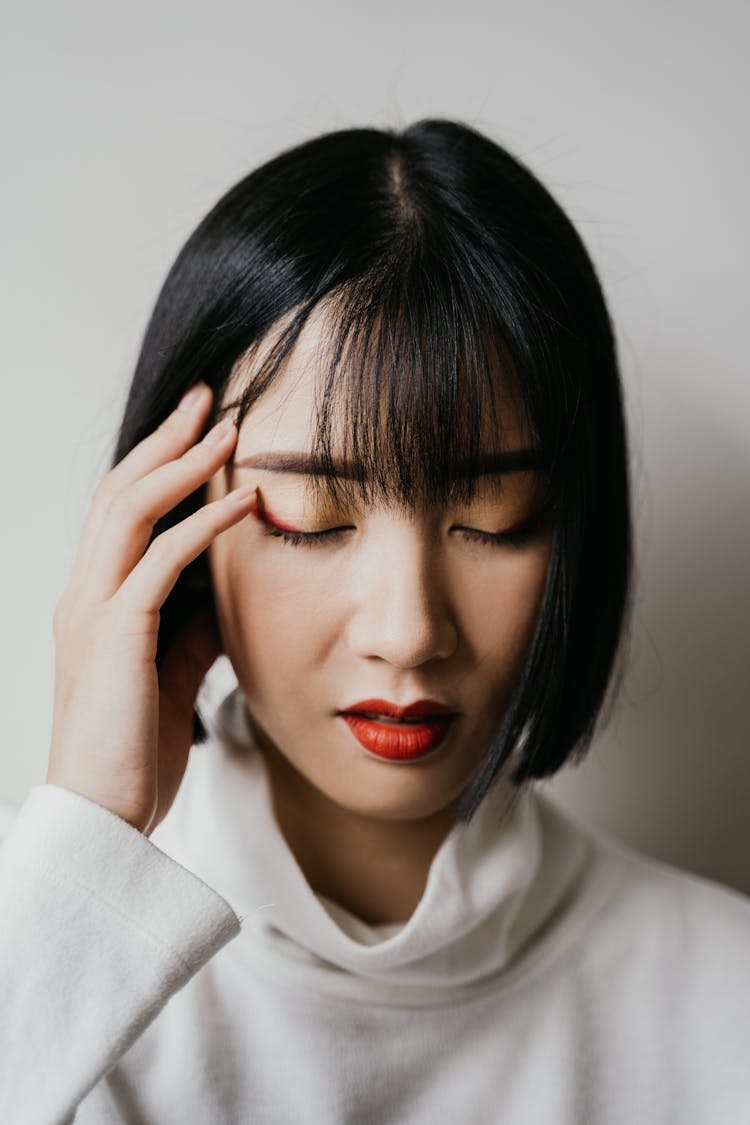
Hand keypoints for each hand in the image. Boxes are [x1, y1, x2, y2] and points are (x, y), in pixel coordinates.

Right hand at [46, 383, 255, 834]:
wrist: (102, 821)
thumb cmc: (134, 753)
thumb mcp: (171, 677)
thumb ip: (192, 630)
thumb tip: (226, 593)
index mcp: (95, 603)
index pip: (123, 513)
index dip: (159, 466)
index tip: (201, 430)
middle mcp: (84, 594)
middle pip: (120, 491)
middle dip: (165, 440)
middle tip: (210, 398)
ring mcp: (92, 611)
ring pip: (130, 510)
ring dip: (182, 463)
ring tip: (229, 427)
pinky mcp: (115, 635)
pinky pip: (163, 561)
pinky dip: (206, 523)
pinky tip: (246, 501)